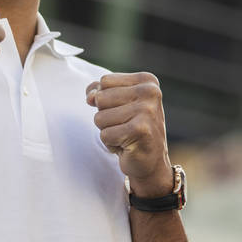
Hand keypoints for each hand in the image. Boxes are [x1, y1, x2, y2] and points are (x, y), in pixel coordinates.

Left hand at [86, 72, 170, 195]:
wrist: (151, 161)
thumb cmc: (132, 129)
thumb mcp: (118, 103)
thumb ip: (100, 91)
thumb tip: (90, 97)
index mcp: (147, 80)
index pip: (105, 81)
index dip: (106, 99)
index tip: (125, 111)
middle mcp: (150, 92)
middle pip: (101, 98)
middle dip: (106, 116)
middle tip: (125, 126)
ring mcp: (147, 110)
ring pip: (100, 117)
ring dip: (108, 131)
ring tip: (126, 135)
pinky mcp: (140, 130)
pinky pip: (105, 135)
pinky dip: (111, 144)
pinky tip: (127, 145)